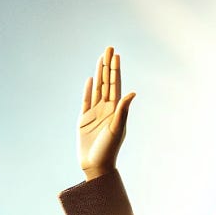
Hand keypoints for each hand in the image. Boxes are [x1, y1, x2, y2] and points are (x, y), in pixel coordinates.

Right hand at [77, 47, 134, 179]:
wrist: (96, 166)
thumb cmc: (109, 150)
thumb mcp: (117, 129)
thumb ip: (123, 110)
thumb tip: (132, 92)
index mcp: (116, 110)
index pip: (116, 84)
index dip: (115, 69)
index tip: (115, 55)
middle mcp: (106, 108)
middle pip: (107, 82)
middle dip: (107, 65)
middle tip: (109, 48)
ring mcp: (95, 113)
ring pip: (98, 88)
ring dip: (99, 73)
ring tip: (100, 58)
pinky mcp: (84, 120)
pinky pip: (86, 100)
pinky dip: (88, 89)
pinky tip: (91, 79)